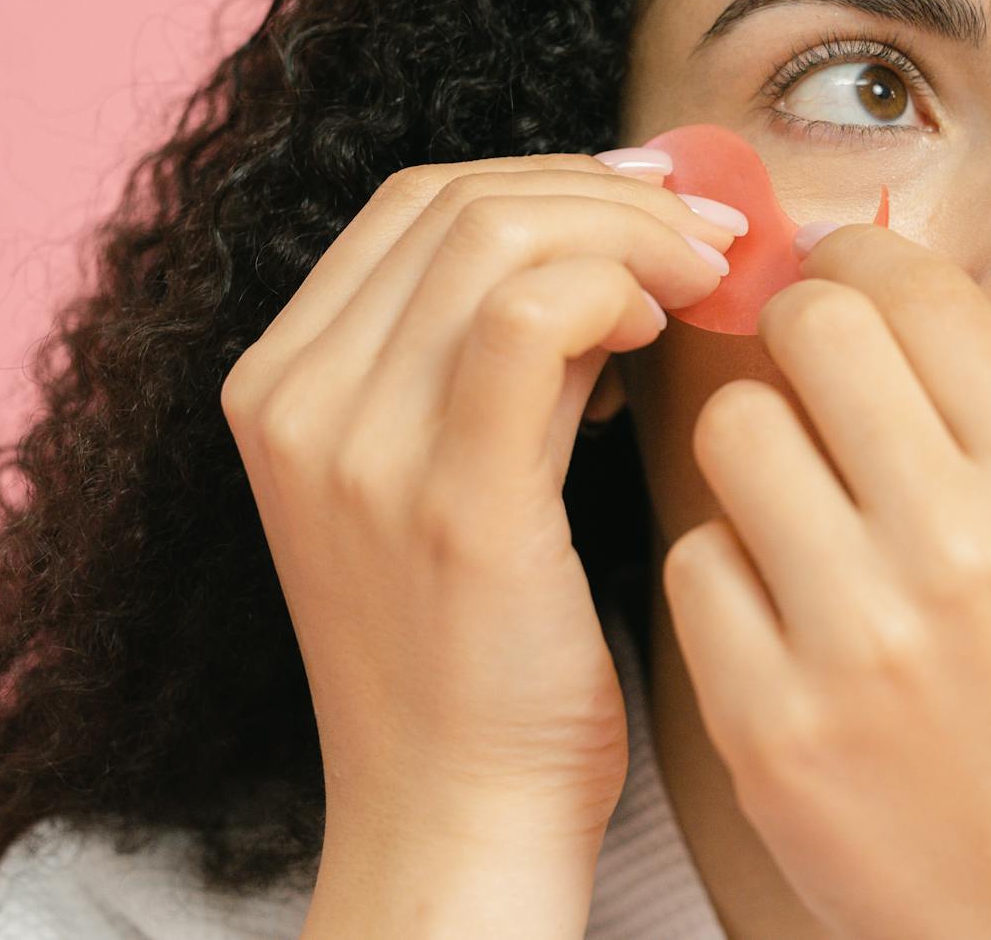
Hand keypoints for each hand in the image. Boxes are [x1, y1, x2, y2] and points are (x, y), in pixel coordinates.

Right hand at [217, 150, 740, 933]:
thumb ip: (496, 359)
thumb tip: (612, 247)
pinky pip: (529, 319)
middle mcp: (295, 401)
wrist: (457, 813)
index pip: (416, 203)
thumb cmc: (484, 653)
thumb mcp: (453, 475)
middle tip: (708, 230)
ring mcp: (356, 449)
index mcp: (282, 383)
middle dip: (606, 191)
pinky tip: (663, 330)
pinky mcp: (447, 503)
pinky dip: (614, 286)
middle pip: (455, 200)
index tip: (656, 201)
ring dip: (628, 231)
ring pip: (496, 235)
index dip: (552, 176)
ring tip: (700, 278)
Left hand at [662, 223, 990, 939]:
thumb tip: (864, 286)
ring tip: (793, 508)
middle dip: (791, 328)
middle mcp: (959, 541)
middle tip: (799, 370)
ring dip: (751, 451)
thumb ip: (982, 418)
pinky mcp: (769, 720)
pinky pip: (695, 560)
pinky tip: (777, 615)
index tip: (837, 280)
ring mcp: (857, 635)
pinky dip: (725, 572)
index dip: (856, 261)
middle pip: (810, 327)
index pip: (914, 284)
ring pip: (732, 430)